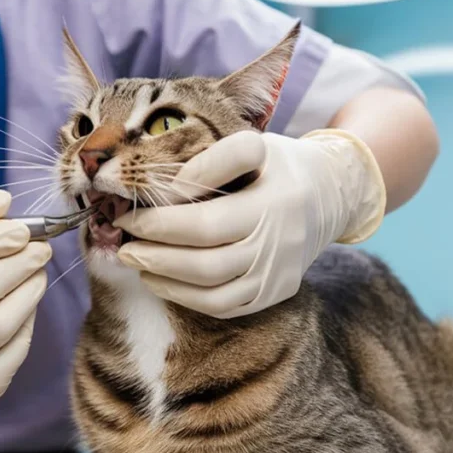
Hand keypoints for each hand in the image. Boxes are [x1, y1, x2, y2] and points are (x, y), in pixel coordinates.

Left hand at [114, 129, 385, 318]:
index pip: (204, 222)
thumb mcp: (252, 145)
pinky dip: (186, 297)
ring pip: (212, 290)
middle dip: (154, 254)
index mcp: (272, 201)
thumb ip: (210, 161)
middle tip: (122, 242)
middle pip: (205, 261)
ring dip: (165, 278)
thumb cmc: (277, 165)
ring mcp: (278, 273)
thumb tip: (164, 191)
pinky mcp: (275, 292)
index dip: (159, 222)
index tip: (126, 213)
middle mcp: (278, 242)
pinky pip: (224, 306)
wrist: (330, 194)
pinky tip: (162, 279)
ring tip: (135, 260)